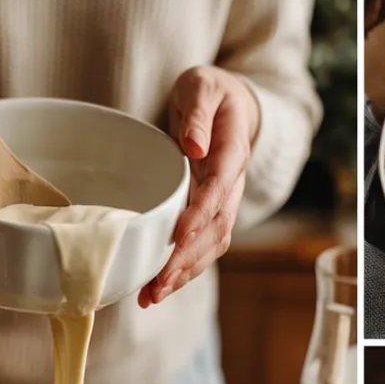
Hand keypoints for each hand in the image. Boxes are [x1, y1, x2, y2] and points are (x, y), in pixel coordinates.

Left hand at [139, 66, 259, 307]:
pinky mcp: (208, 213)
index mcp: (232, 152)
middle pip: (216, 229)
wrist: (228, 103)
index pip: (219, 189)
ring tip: (152, 296)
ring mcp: (222, 202)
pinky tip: (156, 288)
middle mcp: (231, 184)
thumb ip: (198, 114)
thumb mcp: (202, 87)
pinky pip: (199, 246)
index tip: (178, 237)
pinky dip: (180, 270)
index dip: (200, 215)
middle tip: (158, 284)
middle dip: (187, 259)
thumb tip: (195, 146)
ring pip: (210, 245)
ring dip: (183, 274)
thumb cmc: (210, 91)